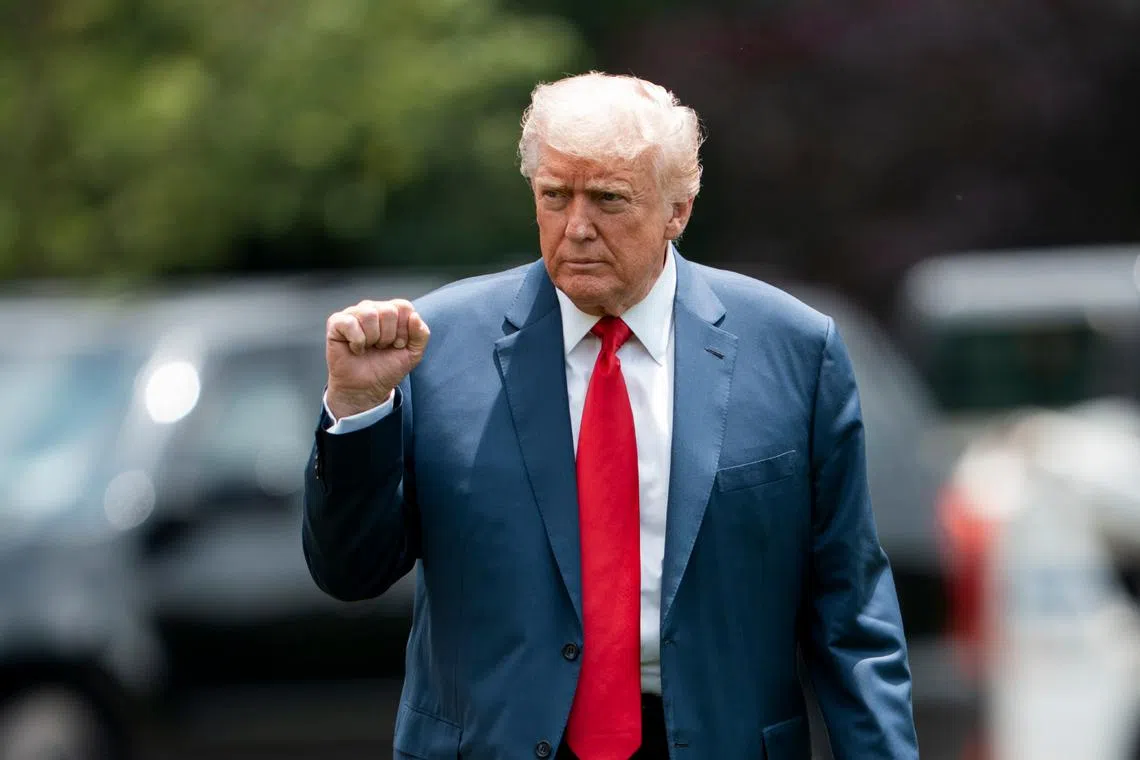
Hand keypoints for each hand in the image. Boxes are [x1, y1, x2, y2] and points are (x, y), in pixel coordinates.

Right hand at [325, 299, 429, 417]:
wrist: (366, 389)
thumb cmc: (387, 368)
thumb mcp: (413, 354)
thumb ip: (421, 334)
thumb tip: (414, 316)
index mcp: (391, 312)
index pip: (404, 307)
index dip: (404, 330)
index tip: (397, 345)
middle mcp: (372, 308)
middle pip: (388, 310)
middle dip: (388, 336)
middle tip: (381, 348)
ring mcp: (353, 314)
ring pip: (369, 314)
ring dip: (372, 339)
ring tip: (369, 347)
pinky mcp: (336, 323)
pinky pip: (350, 323)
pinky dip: (356, 342)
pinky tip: (356, 349)